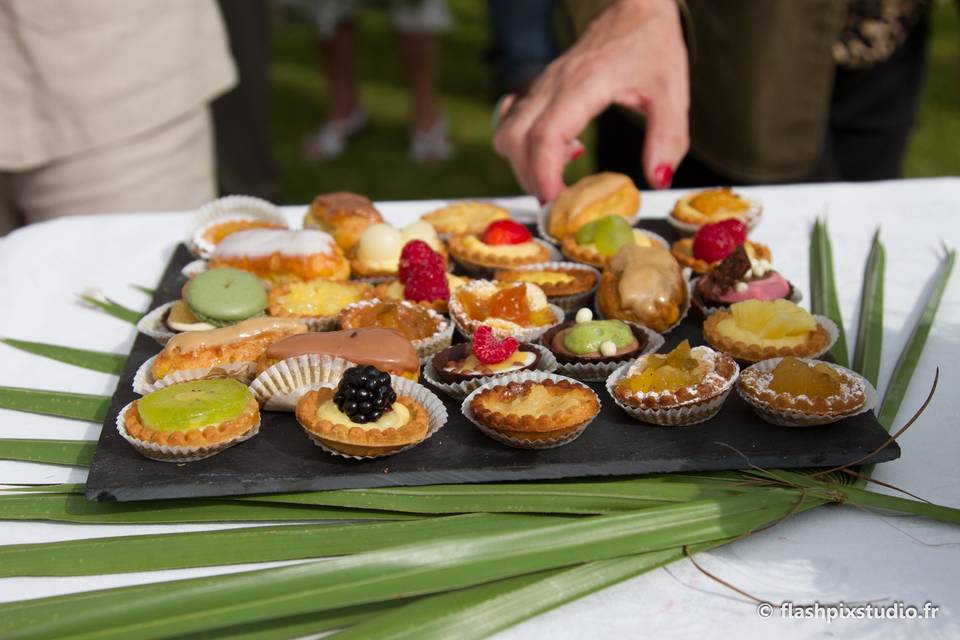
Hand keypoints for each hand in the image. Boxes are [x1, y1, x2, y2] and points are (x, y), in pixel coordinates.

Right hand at [493, 0, 688, 201]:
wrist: (634, 8)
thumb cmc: (651, 45)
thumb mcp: (671, 91)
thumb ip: (668, 137)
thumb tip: (658, 179)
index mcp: (583, 84)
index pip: (546, 135)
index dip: (544, 174)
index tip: (557, 201)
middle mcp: (553, 85)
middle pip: (515, 140)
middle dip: (530, 179)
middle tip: (560, 202)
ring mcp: (541, 87)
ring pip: (507, 133)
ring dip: (524, 165)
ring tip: (561, 177)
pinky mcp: (539, 91)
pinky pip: (512, 123)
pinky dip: (523, 147)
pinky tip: (559, 150)